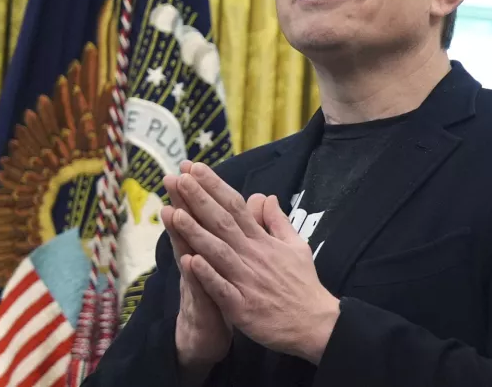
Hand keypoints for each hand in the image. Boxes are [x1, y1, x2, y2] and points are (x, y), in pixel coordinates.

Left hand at [171, 163, 340, 363]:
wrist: (315, 324)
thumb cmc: (303, 285)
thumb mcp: (297, 246)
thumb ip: (278, 221)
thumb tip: (266, 197)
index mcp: (262, 241)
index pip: (236, 206)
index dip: (215, 186)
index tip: (196, 168)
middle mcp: (253, 256)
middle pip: (223, 223)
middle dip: (199, 199)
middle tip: (179, 177)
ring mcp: (247, 281)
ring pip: (218, 252)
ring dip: (196, 233)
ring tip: (175, 213)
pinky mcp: (243, 307)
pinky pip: (221, 289)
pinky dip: (206, 275)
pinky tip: (189, 261)